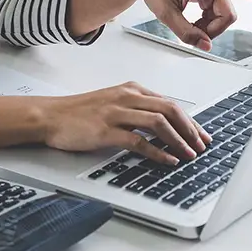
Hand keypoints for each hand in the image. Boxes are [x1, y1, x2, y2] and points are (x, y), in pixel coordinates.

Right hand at [44, 82, 210, 163]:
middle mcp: (127, 97)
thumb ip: (137, 110)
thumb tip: (164, 126)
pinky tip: (168, 160)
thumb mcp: (113, 103)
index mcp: (132, 90)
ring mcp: (117, 113)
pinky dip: (157, 152)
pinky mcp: (106, 130)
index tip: (201, 135)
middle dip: (190, 129)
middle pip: (170, 109)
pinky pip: (139, 141)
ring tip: (189, 154)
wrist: (50, 116)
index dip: (189, 121)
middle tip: (202, 145)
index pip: (170, 103)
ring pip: (159, 123)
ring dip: (179, 140)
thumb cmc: (80, 113)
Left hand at [125, 0, 251, 50]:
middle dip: (213, 28)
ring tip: (190, 24)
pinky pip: (217, 10)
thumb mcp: (165, 13)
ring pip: (223, 14)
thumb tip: (204, 46)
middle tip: (193, 33)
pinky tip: (193, 19)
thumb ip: (185, 32)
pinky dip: (206, 19)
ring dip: (209, 25)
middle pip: (228, 13)